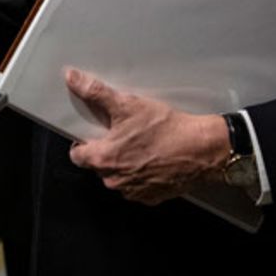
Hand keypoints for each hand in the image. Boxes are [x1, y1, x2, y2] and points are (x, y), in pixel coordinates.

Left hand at [64, 68, 229, 204]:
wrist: (202, 149)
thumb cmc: (165, 128)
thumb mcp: (127, 104)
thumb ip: (96, 92)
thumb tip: (72, 78)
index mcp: (103, 160)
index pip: (77, 156)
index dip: (82, 143)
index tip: (93, 134)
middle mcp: (114, 181)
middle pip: (99, 166)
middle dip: (107, 151)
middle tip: (123, 134)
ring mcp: (133, 192)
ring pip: (119, 177)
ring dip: (125, 164)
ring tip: (141, 145)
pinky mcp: (152, 197)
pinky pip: (138, 186)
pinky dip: (142, 175)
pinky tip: (154, 158)